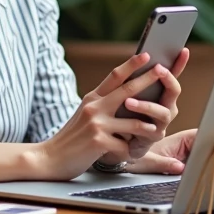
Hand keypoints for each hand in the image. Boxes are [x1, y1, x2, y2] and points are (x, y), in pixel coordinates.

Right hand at [33, 51, 187, 181]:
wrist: (49, 158)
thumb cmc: (70, 138)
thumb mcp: (84, 115)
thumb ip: (101, 105)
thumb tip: (123, 96)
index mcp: (92, 98)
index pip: (114, 76)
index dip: (131, 64)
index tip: (146, 55)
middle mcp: (94, 107)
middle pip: (128, 90)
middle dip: (148, 79)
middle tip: (164, 70)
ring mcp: (97, 124)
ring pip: (134, 121)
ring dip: (148, 127)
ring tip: (157, 131)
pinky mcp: (99, 142)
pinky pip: (125, 145)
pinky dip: (130, 150)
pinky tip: (129, 155)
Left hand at [116, 47, 188, 161]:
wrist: (119, 140)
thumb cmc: (125, 113)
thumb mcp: (128, 92)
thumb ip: (135, 78)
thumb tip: (139, 56)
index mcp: (162, 92)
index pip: (173, 74)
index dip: (180, 63)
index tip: (183, 50)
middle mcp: (167, 106)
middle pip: (174, 90)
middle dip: (168, 79)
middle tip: (159, 69)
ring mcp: (162, 122)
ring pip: (162, 112)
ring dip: (146, 105)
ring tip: (128, 101)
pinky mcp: (153, 136)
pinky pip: (150, 130)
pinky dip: (141, 126)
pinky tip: (129, 122)